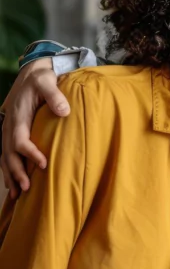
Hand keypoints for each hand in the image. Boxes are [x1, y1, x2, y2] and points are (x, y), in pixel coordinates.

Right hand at [1, 58, 66, 197]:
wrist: (31, 73)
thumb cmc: (42, 78)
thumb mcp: (48, 81)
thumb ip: (55, 95)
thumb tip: (65, 111)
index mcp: (18, 116)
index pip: (19, 139)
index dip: (30, 153)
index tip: (43, 164)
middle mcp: (10, 125)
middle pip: (8, 154)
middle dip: (16, 172)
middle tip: (27, 189)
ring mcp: (9, 130)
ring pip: (5, 157)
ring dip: (10, 175)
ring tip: (17, 195)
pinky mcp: (12, 133)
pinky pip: (7, 154)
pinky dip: (8, 170)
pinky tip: (13, 184)